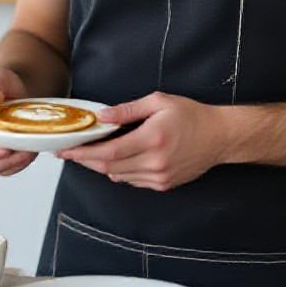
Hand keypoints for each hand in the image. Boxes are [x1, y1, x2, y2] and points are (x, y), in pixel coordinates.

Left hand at [59, 92, 226, 190]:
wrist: (219, 137)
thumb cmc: (190, 115)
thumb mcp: (158, 102)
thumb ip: (127, 110)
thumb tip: (102, 116)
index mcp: (152, 139)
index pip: (109, 151)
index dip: (84, 153)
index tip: (66, 150)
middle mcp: (155, 162)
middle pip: (109, 167)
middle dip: (86, 160)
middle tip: (68, 153)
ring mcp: (159, 177)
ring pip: (119, 176)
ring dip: (101, 166)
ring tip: (88, 152)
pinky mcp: (164, 184)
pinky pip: (133, 181)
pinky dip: (119, 171)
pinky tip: (116, 158)